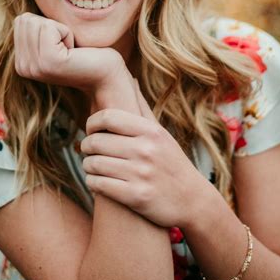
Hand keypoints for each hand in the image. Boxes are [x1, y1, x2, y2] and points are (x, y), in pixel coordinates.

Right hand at [13, 13, 138, 103]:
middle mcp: (23, 68)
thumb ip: (34, 31)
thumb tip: (23, 17)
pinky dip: (67, 32)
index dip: (46, 26)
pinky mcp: (49, 61)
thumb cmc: (84, 54)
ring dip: (60, 30)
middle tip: (67, 47)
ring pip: (37, 22)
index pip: (21, 21)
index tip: (60, 45)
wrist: (106, 76)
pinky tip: (74, 51)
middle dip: (52, 26)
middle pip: (26, 19)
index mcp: (21, 63)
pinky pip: (49, 26)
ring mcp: (35, 66)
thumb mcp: (53, 42)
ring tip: (70, 50)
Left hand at [81, 90, 196, 225]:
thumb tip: (130, 79)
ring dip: (87, 166)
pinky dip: (92, 183)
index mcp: (151, 132)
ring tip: (92, 166)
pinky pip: (98, 185)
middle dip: (86, 146)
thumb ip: (142, 108)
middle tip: (87, 151)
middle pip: (96, 142)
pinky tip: (97, 182)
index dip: (91, 123)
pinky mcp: (136, 197)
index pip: (107, 117)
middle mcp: (146, 150)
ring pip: (93, 164)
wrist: (192, 201)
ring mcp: (141, 174)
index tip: (91, 131)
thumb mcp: (162, 134)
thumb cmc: (172, 164)